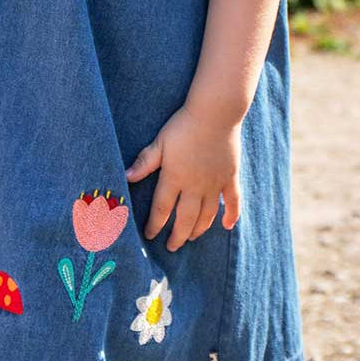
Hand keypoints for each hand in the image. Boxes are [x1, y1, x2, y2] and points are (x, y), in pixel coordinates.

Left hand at [124, 103, 241, 250]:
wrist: (215, 113)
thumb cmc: (183, 125)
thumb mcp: (159, 143)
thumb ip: (144, 162)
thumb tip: (126, 177)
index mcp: (175, 178)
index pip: (162, 209)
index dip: (155, 225)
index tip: (150, 235)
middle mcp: (195, 186)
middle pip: (185, 218)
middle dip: (177, 235)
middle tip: (172, 247)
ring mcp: (215, 183)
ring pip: (207, 214)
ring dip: (199, 229)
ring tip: (192, 238)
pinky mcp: (230, 177)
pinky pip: (233, 201)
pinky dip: (232, 215)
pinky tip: (227, 227)